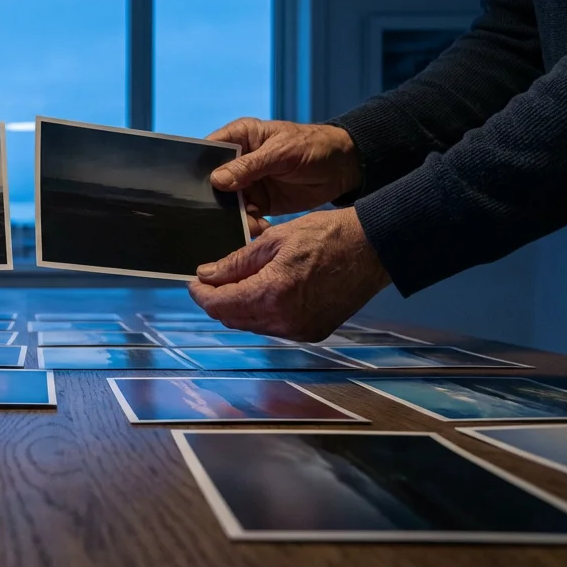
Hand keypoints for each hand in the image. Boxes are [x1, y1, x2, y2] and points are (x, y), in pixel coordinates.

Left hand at [189, 208, 390, 341]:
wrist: (373, 248)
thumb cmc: (328, 235)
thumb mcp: (274, 239)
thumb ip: (236, 262)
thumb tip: (207, 274)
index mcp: (271, 294)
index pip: (219, 305)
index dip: (201, 294)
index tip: (193, 282)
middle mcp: (284, 320)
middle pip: (233, 319)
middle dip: (217, 301)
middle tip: (210, 281)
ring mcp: (300, 330)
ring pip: (253, 325)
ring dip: (239, 308)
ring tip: (236, 284)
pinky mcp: (313, 331)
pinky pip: (275, 327)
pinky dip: (262, 313)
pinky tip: (262, 293)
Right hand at [207, 118, 362, 215]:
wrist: (342, 169)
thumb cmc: (313, 147)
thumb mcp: (281, 152)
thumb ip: (250, 166)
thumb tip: (216, 180)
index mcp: (240, 137)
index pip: (210, 150)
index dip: (198, 167)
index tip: (193, 187)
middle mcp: (238, 160)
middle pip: (213, 181)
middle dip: (213, 198)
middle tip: (216, 213)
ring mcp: (248, 183)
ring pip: (227, 203)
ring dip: (232, 215)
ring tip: (247, 222)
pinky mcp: (259, 202)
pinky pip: (244, 216)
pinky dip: (248, 224)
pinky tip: (258, 227)